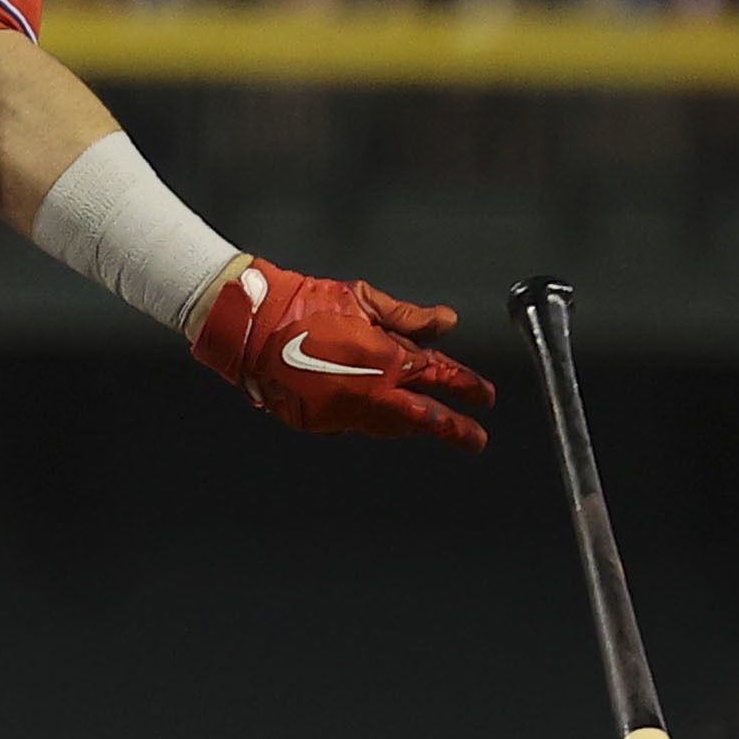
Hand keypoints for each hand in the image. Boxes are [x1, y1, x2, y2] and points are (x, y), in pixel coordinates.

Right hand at [190, 258, 494, 448]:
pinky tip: (376, 410)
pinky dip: (372, 418)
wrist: (253, 326)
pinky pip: (357, 424)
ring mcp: (345, 412)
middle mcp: (372, 393)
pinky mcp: (320, 422)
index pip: (441, 378)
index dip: (467, 387)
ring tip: (426, 423)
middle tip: (475, 439)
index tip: (485, 397)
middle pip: (424, 417)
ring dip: (412, 424)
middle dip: (454, 429)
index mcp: (387, 359)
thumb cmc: (304, 306)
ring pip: (391, 426)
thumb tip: (445, 323)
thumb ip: (409, 316)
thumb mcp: (364, 299)